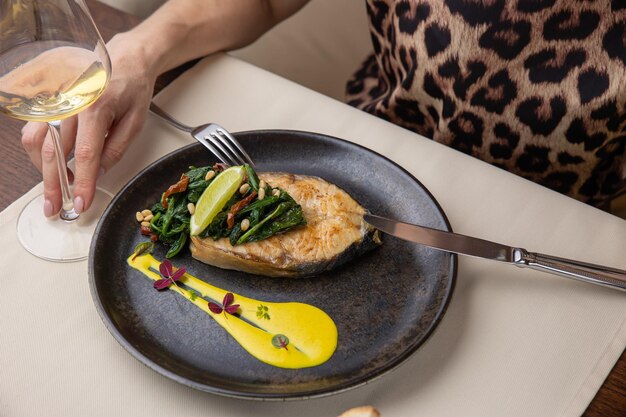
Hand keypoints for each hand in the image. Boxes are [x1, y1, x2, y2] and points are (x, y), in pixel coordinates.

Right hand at [20, 33, 157, 216]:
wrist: (125, 55)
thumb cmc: (132, 85)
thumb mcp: (136, 121)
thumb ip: (116, 148)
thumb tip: (99, 172)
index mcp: (95, 108)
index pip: (86, 155)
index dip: (83, 183)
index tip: (81, 203)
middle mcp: (69, 102)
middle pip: (53, 152)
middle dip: (53, 186)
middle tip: (54, 207)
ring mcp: (54, 99)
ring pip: (35, 141)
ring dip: (42, 169)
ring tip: (56, 186)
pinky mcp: (47, 99)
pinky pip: (34, 129)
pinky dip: (39, 151)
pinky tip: (51, 163)